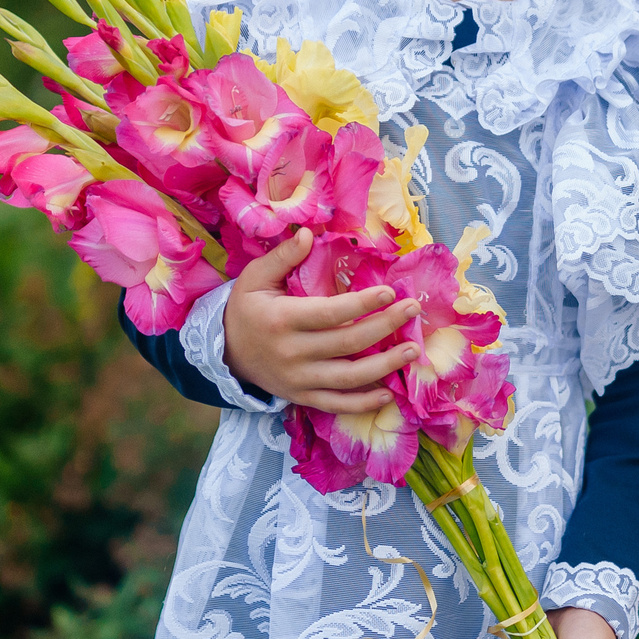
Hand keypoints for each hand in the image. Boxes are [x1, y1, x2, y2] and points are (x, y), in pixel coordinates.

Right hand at [222, 229, 419, 412]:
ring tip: (413, 351)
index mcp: (281, 320)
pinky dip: (363, 404)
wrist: (224, 354)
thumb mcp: (255, 278)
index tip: (390, 291)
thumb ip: (283, 257)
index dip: (362, 304)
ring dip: (385, 366)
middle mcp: (292, 353)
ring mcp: (298, 380)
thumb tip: (308, 233)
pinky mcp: (301, 397)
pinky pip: (336, 405)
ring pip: (348, 378)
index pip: (330, 313)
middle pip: (347, 343)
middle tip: (413, 310)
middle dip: (385, 327)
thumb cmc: (246, 310)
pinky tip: (389, 393)